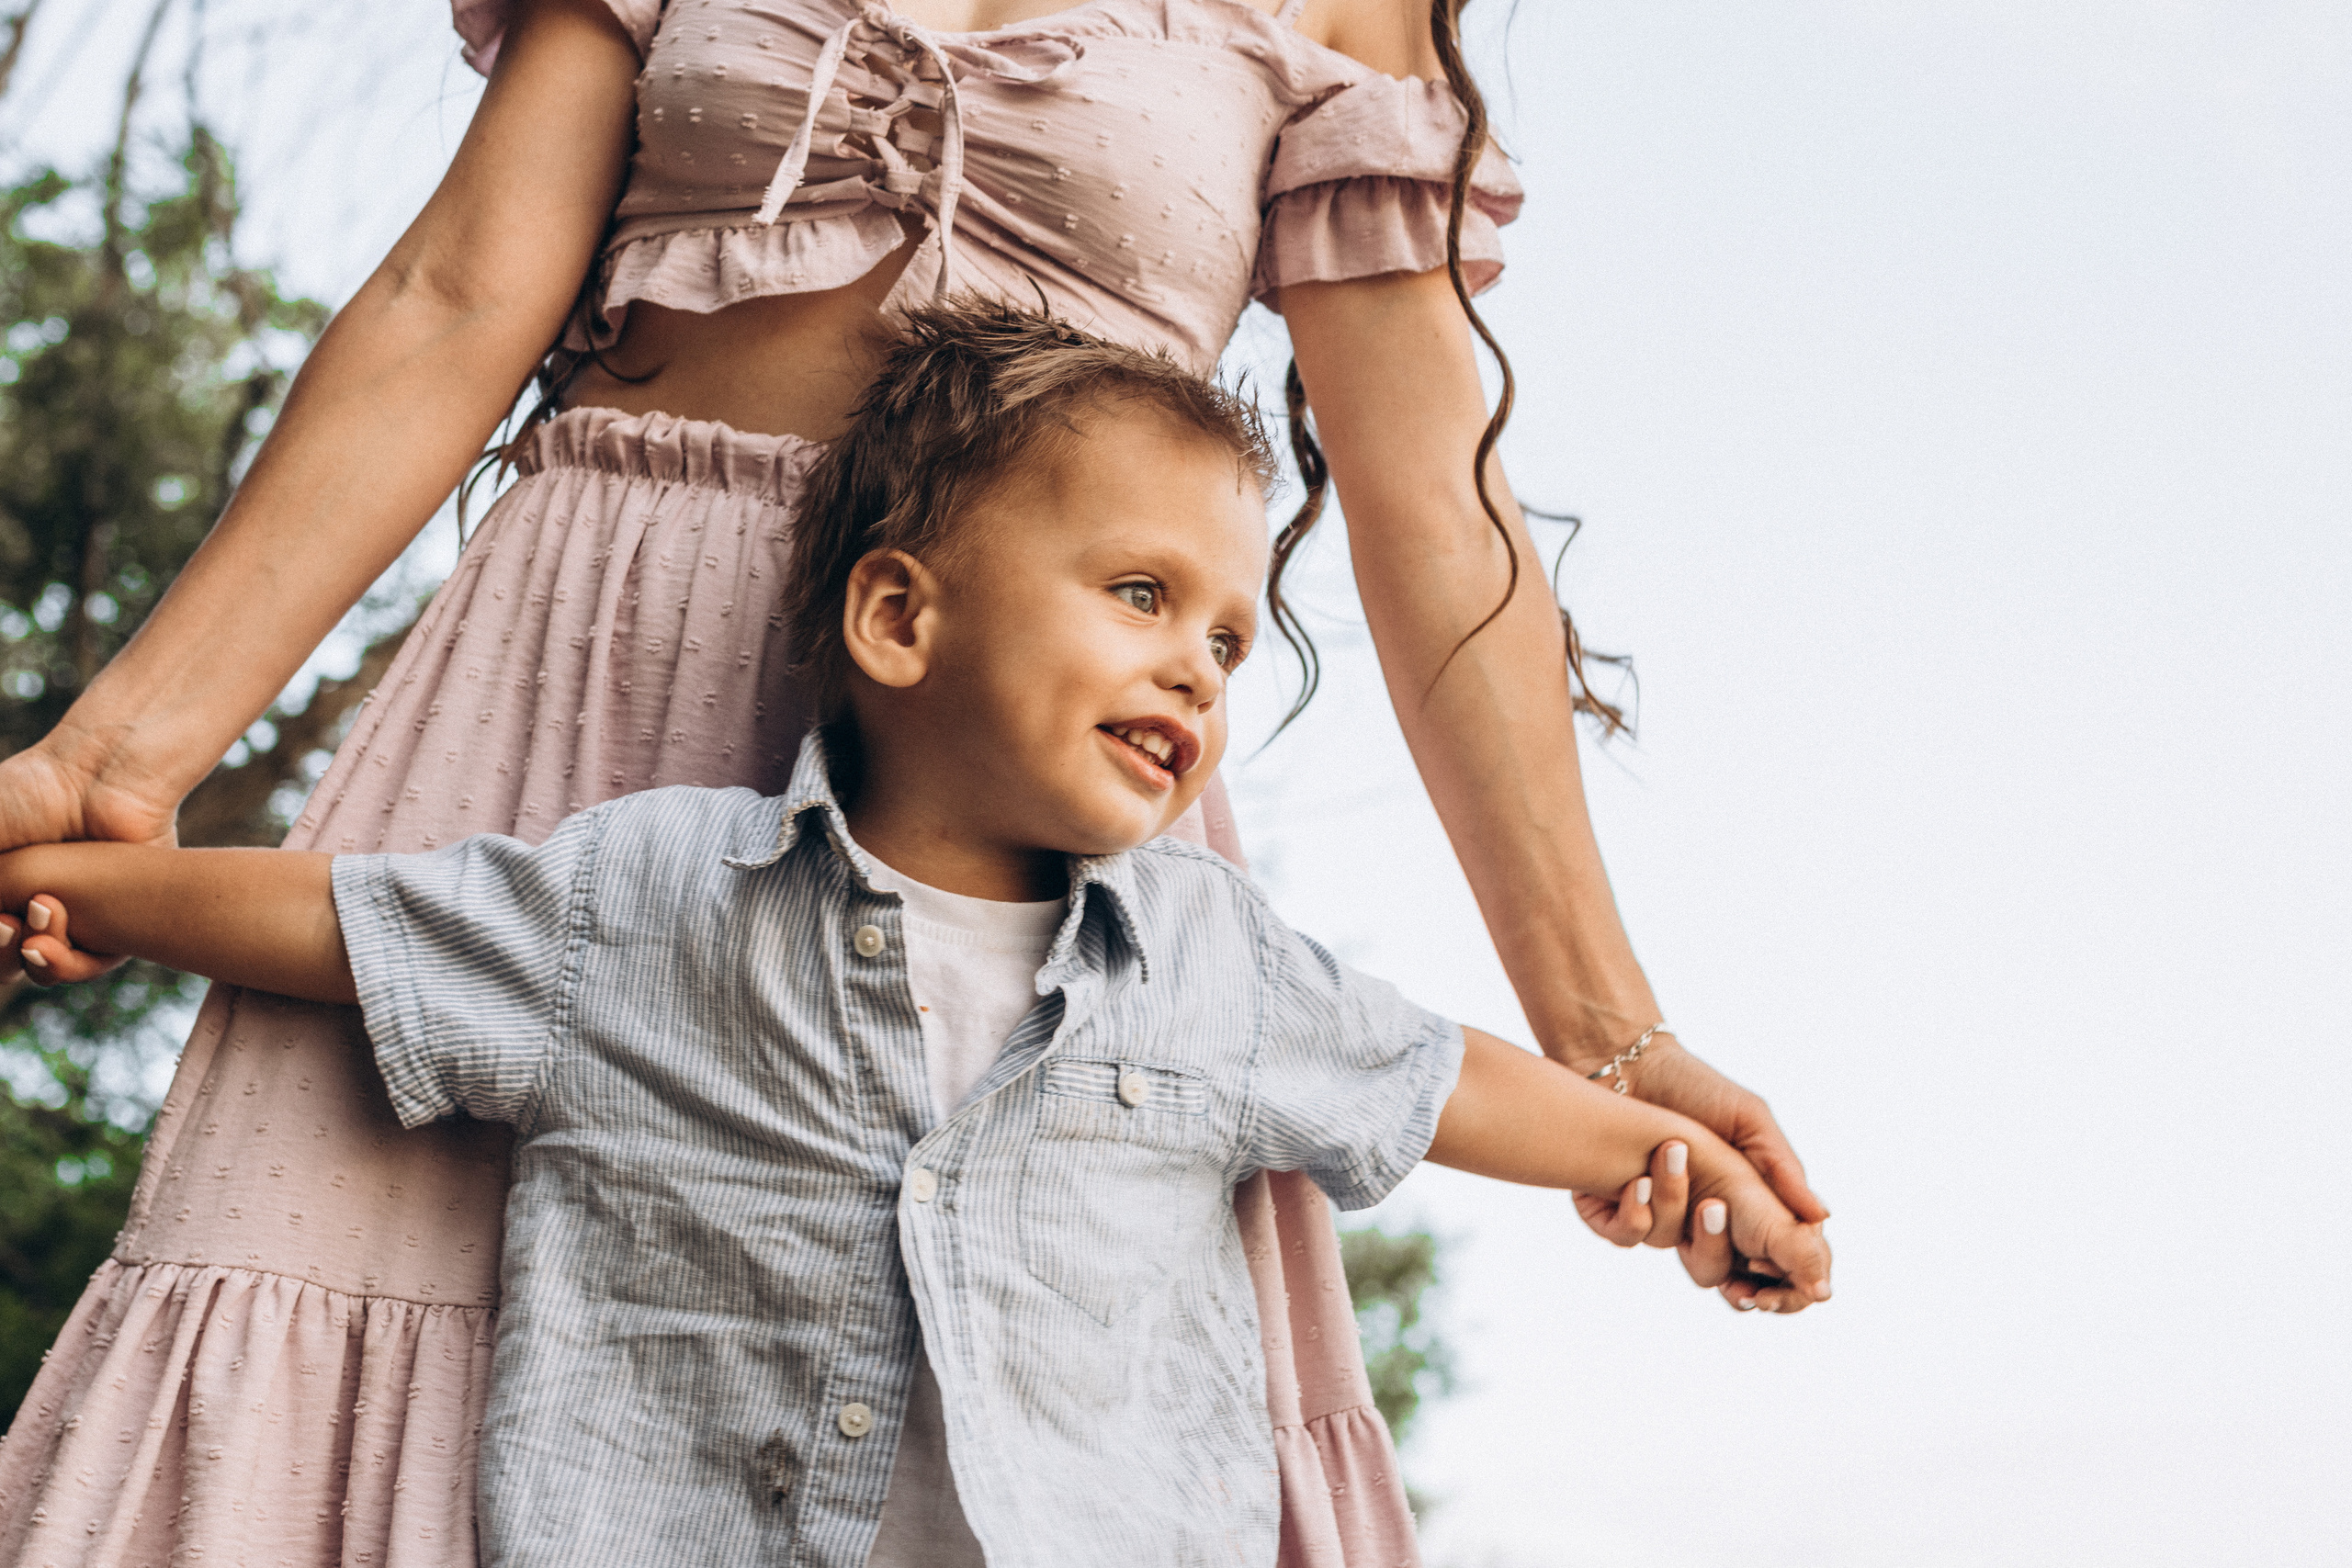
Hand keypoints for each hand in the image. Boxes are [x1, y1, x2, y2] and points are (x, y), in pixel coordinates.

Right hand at [0, 737, 180, 989]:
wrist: (97, 779)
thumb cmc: (27, 795)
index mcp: (1, 891)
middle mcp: (31, 911)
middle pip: (4, 962)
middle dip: (0, 949)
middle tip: (5, 921)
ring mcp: (73, 922)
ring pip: (43, 969)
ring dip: (33, 956)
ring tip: (44, 908)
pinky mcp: (116, 926)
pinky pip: (90, 965)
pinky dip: (67, 963)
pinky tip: (51, 934)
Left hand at [1572, 1036, 1828, 1306]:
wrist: (1629, 1065)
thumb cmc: (1694, 1086)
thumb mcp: (1747, 1120)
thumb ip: (1781, 1169)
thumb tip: (1821, 1217)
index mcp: (1749, 1203)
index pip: (1778, 1259)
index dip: (1781, 1282)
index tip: (1770, 1273)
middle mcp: (1709, 1221)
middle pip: (1728, 1275)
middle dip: (1726, 1265)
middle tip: (1720, 1232)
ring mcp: (1666, 1219)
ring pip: (1678, 1252)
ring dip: (1674, 1203)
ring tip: (1672, 1151)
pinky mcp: (1622, 1212)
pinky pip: (1630, 1236)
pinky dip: (1634, 1214)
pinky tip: (1636, 1180)